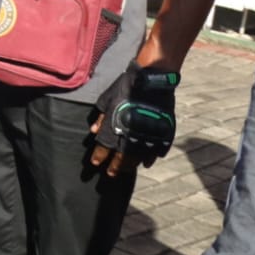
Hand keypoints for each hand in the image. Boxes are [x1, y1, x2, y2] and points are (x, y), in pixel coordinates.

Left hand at [90, 61, 178, 175]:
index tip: (95, 164)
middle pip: (122, 156)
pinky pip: (157, 151)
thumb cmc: (127, 86)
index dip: (100, 156)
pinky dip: (151, 158)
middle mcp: (131, 133)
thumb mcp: (108, 98)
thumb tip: (93, 131)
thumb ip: (101, 116)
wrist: (151, 80)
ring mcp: (148, 134)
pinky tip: (145, 163)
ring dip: (131, 165)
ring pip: (138, 156)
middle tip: (111, 174)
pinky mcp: (162, 133)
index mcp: (116, 124)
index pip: (105, 146)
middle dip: (115, 166)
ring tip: (126, 170)